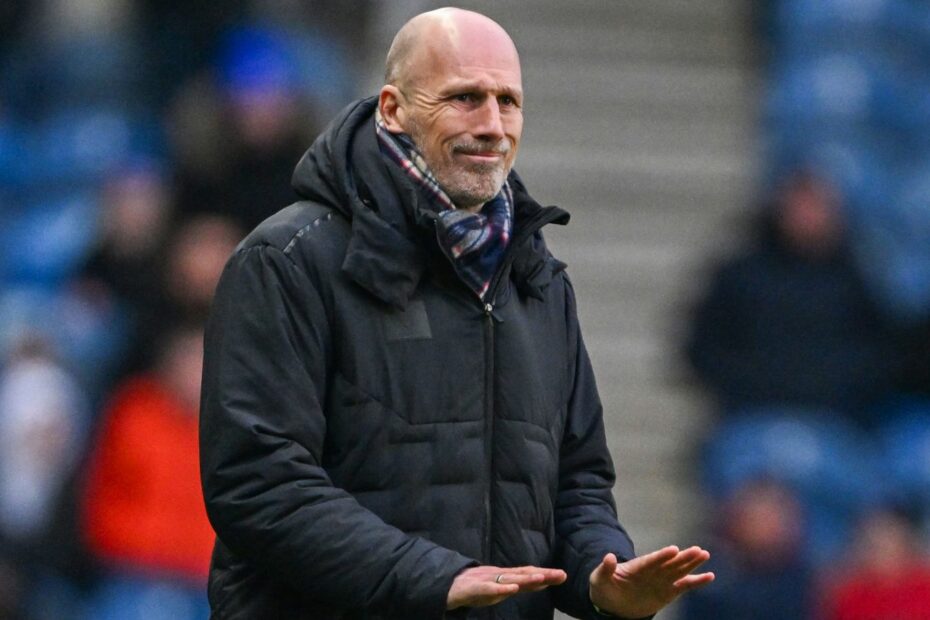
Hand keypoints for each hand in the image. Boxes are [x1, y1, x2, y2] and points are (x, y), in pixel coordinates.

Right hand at [447, 564, 566, 609]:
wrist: (448, 585)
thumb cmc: (475, 587)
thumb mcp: (497, 588)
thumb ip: (513, 586)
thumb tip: (533, 583)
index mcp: (505, 577)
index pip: (529, 574)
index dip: (545, 574)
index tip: (563, 575)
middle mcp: (500, 575)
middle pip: (524, 574)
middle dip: (543, 575)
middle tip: (561, 574)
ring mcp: (488, 580)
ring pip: (510, 579)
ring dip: (526, 578)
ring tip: (542, 578)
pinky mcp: (475, 588)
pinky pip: (490, 588)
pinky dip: (502, 588)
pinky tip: (513, 588)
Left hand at [589, 546, 713, 617]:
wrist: (613, 603)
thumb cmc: (605, 587)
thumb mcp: (599, 578)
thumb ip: (605, 568)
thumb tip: (608, 556)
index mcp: (637, 566)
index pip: (651, 560)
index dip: (662, 556)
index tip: (674, 549)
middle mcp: (653, 571)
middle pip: (669, 564)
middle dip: (683, 558)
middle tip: (698, 550)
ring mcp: (662, 581)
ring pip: (679, 571)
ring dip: (692, 564)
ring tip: (704, 554)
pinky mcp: (668, 592)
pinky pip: (684, 586)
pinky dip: (696, 581)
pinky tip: (709, 576)